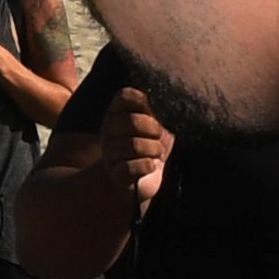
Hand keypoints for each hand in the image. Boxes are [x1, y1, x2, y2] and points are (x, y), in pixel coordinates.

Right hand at [102, 91, 171, 213]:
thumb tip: (170, 106)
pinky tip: (152, 166)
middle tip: (159, 138)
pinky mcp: (115, 173)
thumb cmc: (150, 147)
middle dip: (154, 130)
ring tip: (157, 154)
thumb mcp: (157, 126)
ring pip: (134, 145)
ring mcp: (109, 152)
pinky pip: (131, 167)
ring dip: (154, 150)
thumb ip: (160, 113)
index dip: (144, 102)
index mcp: (116, 112)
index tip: (155, 113)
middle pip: (132, 121)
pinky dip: (148, 166)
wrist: (137, 182)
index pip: (124, 96)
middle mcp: (108, 129)